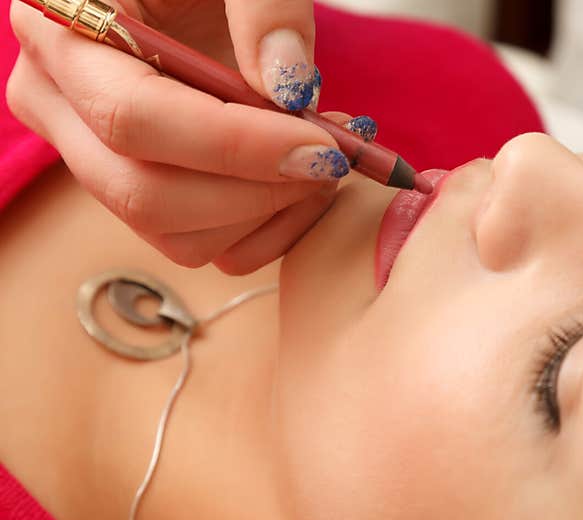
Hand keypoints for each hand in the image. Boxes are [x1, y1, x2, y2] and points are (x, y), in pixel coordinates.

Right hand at [7, 0, 368, 273]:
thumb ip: (264, 8)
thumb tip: (291, 88)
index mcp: (63, 36)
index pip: (135, 120)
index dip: (238, 146)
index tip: (322, 147)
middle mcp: (61, 110)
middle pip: (148, 197)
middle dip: (259, 191)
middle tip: (333, 157)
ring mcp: (98, 163)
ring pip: (181, 237)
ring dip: (270, 213)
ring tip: (325, 157)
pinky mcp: (144, 195)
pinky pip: (206, 246)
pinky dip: (268, 228)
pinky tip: (303, 182)